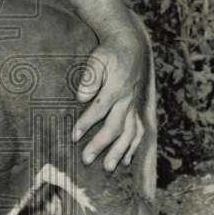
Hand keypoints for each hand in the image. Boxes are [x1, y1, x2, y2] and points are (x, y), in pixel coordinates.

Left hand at [71, 31, 145, 171]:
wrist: (130, 46)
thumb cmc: (109, 53)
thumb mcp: (97, 58)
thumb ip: (90, 77)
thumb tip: (81, 97)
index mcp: (116, 87)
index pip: (99, 109)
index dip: (86, 124)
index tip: (73, 137)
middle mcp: (128, 99)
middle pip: (116, 126)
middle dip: (101, 144)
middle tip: (86, 159)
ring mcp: (134, 106)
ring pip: (130, 132)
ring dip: (119, 151)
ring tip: (108, 168)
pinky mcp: (137, 109)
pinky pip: (139, 131)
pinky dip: (133, 147)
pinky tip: (124, 161)